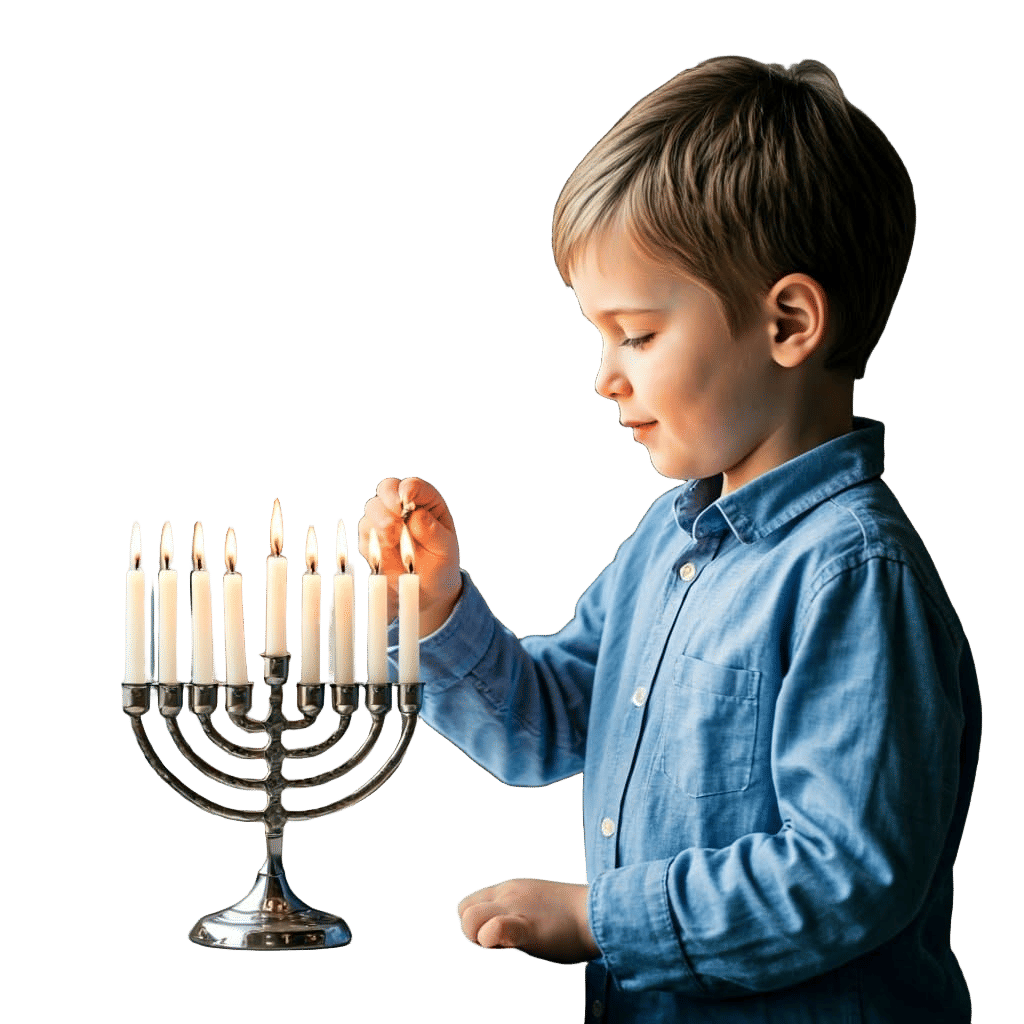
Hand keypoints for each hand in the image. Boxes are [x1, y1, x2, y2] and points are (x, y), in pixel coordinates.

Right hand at [356, 476, 461, 635]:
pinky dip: (372, 541)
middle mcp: (403, 505)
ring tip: (393, 540)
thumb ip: (433, 532)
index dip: (407, 489)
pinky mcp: (371, 539)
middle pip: (386, 487)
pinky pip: (364, 533)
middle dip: (388, 500)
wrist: (427, 588)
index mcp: (426, 501)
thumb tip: (416, 516)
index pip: (413, 485)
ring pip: (371, 508)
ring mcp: (385, 519)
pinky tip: (387, 551)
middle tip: (395, 520)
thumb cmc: (441, 562)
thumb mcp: (446, 548)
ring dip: (380, 521)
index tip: (406, 501)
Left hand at [456, 878, 599, 963]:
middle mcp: (508, 894)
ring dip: (478, 937)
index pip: (470, 903)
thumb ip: (515, 914)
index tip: (494, 937)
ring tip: (503, 946)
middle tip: (496, 944)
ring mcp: (515, 908)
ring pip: (471, 919)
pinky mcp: (526, 926)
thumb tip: (499, 932)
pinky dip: (492, 935)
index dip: (475, 923)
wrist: (601, 912)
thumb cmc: (572, 917)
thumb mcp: (535, 907)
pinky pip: (499, 927)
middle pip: (464, 911)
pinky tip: (499, 942)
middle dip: (471, 931)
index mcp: (510, 888)